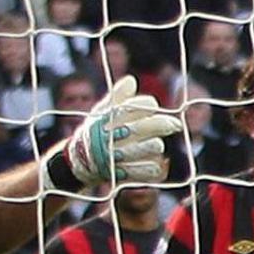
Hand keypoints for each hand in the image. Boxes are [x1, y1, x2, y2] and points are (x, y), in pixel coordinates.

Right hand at [58, 78, 183, 191]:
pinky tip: (155, 164)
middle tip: (174, 125)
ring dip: (156, 145)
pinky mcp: (124, 173)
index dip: (147, 105)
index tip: (152, 106)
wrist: (79, 162)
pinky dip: (154, 168)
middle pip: (146, 127)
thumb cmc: (97, 132)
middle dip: (163, 124)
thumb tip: (130, 80)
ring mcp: (120, 155)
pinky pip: (150, 170)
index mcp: (110, 118)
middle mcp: (115, 136)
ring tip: (155, 145)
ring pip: (153, 147)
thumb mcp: (102, 112)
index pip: (135, 106)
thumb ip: (117, 96)